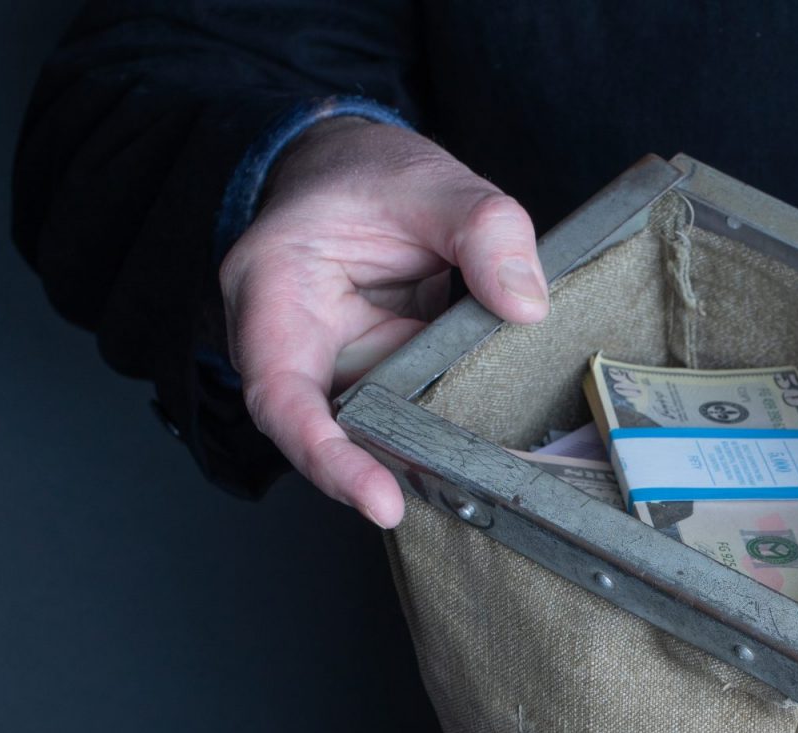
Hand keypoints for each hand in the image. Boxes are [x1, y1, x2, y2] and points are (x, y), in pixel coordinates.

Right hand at [218, 118, 548, 527]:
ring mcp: (329, 365)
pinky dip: (440, 429)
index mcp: (272, 287)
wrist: (354, 169)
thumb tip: (525, 304)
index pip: (281, 394)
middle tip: (446, 496)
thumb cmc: (367, 174)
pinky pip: (400, 415)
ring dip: (416, 453)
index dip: (325, 456)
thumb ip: (484, 229)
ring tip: (476, 474)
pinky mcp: (370, 376)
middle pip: (318, 431)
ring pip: (365, 430)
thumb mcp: (432, 181)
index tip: (379, 498)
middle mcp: (287, 340)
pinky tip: (486, 443)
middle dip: (376, 472)